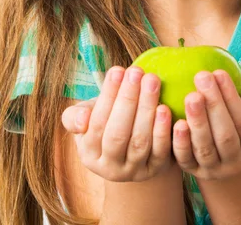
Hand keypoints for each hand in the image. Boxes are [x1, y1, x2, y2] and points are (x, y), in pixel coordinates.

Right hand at [61, 66, 174, 182]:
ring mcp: (134, 172)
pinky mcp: (156, 169)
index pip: (97, 123)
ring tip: (151, 82)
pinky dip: (162, 130)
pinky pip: (160, 152)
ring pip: (139, 142)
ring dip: (146, 110)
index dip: (107, 96)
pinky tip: (165, 108)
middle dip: (127, 100)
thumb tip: (83, 120)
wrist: (131, 143)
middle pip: (117, 135)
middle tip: (136, 71)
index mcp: (89, 154)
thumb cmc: (106, 122)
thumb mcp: (86, 118)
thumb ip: (76, 116)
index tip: (118, 70)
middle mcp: (110, 168)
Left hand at [172, 70, 240, 181]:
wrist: (230, 165)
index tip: (219, 72)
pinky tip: (177, 122)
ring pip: (205, 148)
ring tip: (191, 95)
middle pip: (225, 136)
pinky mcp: (192, 170)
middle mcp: (234, 163)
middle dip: (214, 105)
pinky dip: (181, 142)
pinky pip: (185, 159)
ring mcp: (213, 169)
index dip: (232, 98)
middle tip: (202, 76)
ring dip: (197, 121)